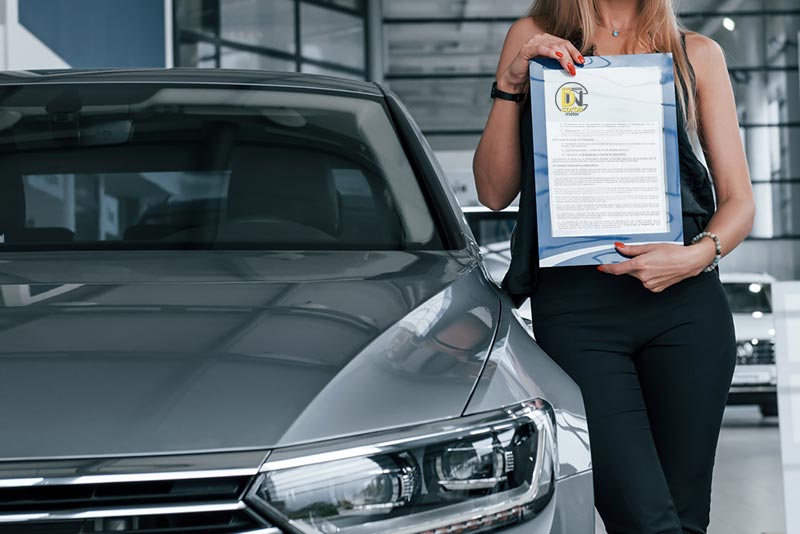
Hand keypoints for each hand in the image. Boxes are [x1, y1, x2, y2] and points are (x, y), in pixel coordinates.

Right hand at [498, 33, 584, 92]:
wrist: (515, 79)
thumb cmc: (531, 72)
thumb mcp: (548, 65)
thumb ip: (558, 62)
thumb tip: (574, 65)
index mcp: (547, 40)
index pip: (565, 43)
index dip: (574, 51)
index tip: (581, 61)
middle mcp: (541, 38)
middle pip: (561, 44)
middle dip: (570, 57)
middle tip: (575, 68)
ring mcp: (533, 42)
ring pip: (553, 47)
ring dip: (563, 57)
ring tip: (568, 67)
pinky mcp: (526, 49)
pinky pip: (540, 48)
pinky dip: (550, 52)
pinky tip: (557, 56)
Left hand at [598, 241, 716, 292]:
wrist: (690, 261)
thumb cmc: (673, 252)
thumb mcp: (651, 246)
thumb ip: (633, 249)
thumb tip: (619, 248)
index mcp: (640, 265)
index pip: (618, 269)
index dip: (607, 268)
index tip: (601, 267)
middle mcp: (643, 277)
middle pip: (629, 270)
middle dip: (631, 264)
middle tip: (643, 257)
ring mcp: (650, 284)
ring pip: (638, 276)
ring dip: (641, 270)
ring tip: (655, 262)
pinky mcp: (656, 288)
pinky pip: (646, 282)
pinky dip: (649, 276)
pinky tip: (658, 269)